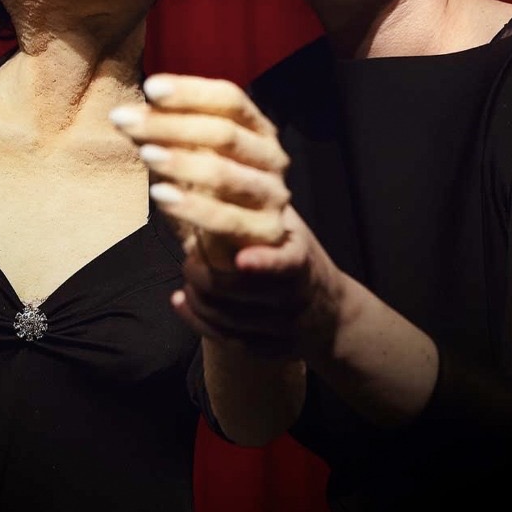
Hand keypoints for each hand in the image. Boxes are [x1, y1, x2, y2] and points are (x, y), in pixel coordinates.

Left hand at [110, 73, 340, 358]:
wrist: (265, 256)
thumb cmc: (221, 200)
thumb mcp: (196, 164)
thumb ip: (169, 141)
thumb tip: (128, 117)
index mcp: (258, 133)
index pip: (230, 100)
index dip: (192, 91)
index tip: (150, 88)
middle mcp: (271, 161)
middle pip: (225, 134)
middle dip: (171, 125)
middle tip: (126, 121)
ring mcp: (274, 200)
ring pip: (230, 177)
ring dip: (185, 166)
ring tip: (146, 158)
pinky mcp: (274, 242)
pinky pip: (249, 235)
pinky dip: (226, 230)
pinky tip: (204, 233)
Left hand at [172, 205, 342, 359]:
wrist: (330, 313)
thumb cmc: (299, 256)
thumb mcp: (292, 228)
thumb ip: (264, 206)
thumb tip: (223, 161)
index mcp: (301, 263)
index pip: (285, 266)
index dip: (264, 264)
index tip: (241, 258)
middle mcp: (292, 300)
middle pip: (241, 295)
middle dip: (205, 276)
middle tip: (188, 256)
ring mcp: (278, 328)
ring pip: (226, 319)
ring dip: (197, 297)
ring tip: (187, 275)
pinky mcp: (264, 350)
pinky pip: (223, 340)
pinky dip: (196, 320)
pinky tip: (181, 301)